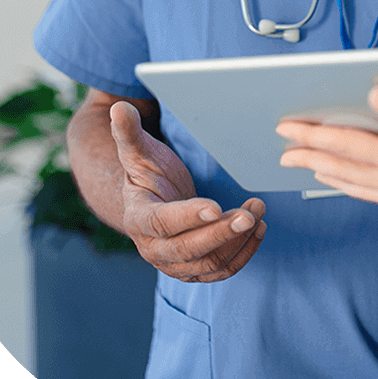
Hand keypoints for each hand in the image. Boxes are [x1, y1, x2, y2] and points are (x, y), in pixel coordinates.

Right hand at [110, 101, 266, 281]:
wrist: (150, 203)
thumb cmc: (147, 174)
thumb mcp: (138, 152)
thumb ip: (128, 133)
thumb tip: (119, 107)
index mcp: (139, 217)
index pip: (162, 222)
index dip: (188, 216)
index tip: (215, 206)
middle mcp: (153, 247)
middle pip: (188, 249)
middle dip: (221, 233)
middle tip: (249, 214)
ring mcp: (174, 262)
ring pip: (208, 262)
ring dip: (237, 241)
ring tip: (258, 214)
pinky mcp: (194, 268)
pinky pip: (220, 271)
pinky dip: (242, 254)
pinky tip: (258, 230)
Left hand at [277, 86, 377, 222]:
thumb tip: (376, 93)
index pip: (347, 143)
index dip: (315, 134)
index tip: (288, 127)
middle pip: (342, 166)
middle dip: (310, 156)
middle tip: (283, 151)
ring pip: (353, 183)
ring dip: (325, 173)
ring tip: (305, 167)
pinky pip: (370, 194)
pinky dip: (350, 188)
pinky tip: (347, 185)